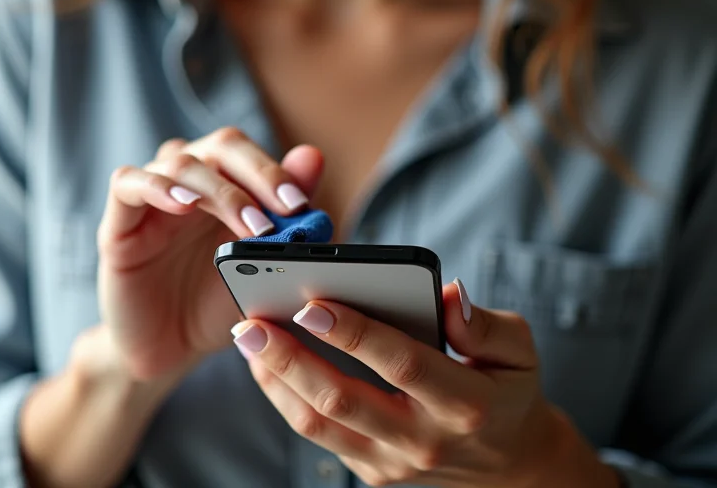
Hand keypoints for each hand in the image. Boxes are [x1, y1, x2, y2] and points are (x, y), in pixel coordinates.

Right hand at [96, 128, 323, 381]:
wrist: (172, 350)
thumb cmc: (219, 301)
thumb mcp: (261, 264)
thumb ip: (287, 212)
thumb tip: (313, 156)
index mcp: (227, 184)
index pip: (250, 154)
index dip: (275, 170)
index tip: (300, 203)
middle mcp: (191, 181)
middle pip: (220, 146)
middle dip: (257, 172)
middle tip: (285, 207)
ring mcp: (153, 199)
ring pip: (180, 162)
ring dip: (220, 190)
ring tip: (249, 224)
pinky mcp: (118, 222)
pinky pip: (128, 184)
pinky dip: (156, 186)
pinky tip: (185, 204)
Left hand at [233, 281, 619, 487]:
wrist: (510, 463)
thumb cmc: (509, 389)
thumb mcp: (519, 351)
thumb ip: (486, 325)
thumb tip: (450, 295)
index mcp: (463, 402)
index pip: (401, 364)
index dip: (355, 334)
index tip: (312, 304)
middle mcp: (423, 439)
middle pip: (344, 400)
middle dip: (291, 359)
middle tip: (253, 323)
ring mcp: (393, 463)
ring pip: (319, 425)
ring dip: (277, 380)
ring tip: (248, 339)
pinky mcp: (373, 472)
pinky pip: (320, 436)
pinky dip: (286, 397)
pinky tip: (268, 363)